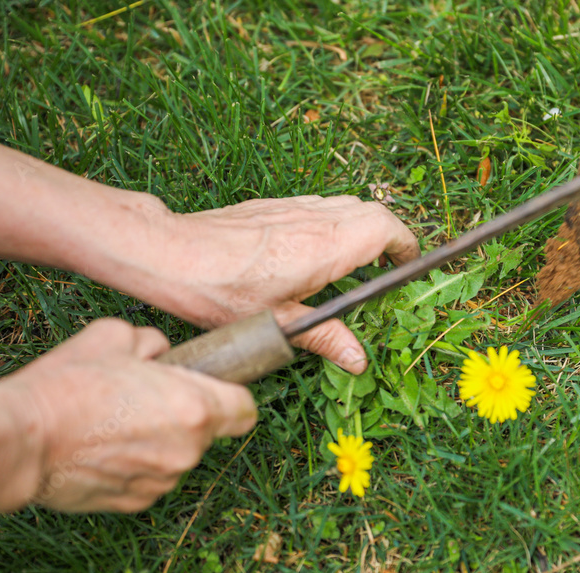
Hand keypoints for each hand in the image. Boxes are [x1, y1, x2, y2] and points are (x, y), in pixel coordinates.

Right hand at [0, 318, 256, 513]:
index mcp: (195, 408)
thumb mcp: (117, 336)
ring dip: (159, 443)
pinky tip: (101, 450)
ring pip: (177, 458)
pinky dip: (135, 467)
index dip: (231, 396)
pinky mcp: (136, 504)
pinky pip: (150, 480)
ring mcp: (163, 481)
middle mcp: (187, 451)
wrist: (23, 440)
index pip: (246, 410)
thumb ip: (155, 343)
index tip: (212, 389)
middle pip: (207, 433)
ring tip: (114, 424)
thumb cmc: (70, 385)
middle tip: (144, 399)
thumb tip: (165, 354)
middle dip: (185, 416)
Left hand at [141, 195, 420, 373]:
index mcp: (324, 247)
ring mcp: (293, 207)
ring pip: (347, 205)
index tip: (410, 267)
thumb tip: (359, 361)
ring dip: (363, 227)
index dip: (406, 245)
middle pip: (373, 212)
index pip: (386, 229)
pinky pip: (321, 205)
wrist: (169, 253)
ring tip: (358, 263)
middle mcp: (314, 219)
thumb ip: (325, 338)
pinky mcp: (274, 206)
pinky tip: (317, 253)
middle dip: (389, 237)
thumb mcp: (277, 322)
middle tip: (388, 269)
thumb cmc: (218, 290)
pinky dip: (336, 223)